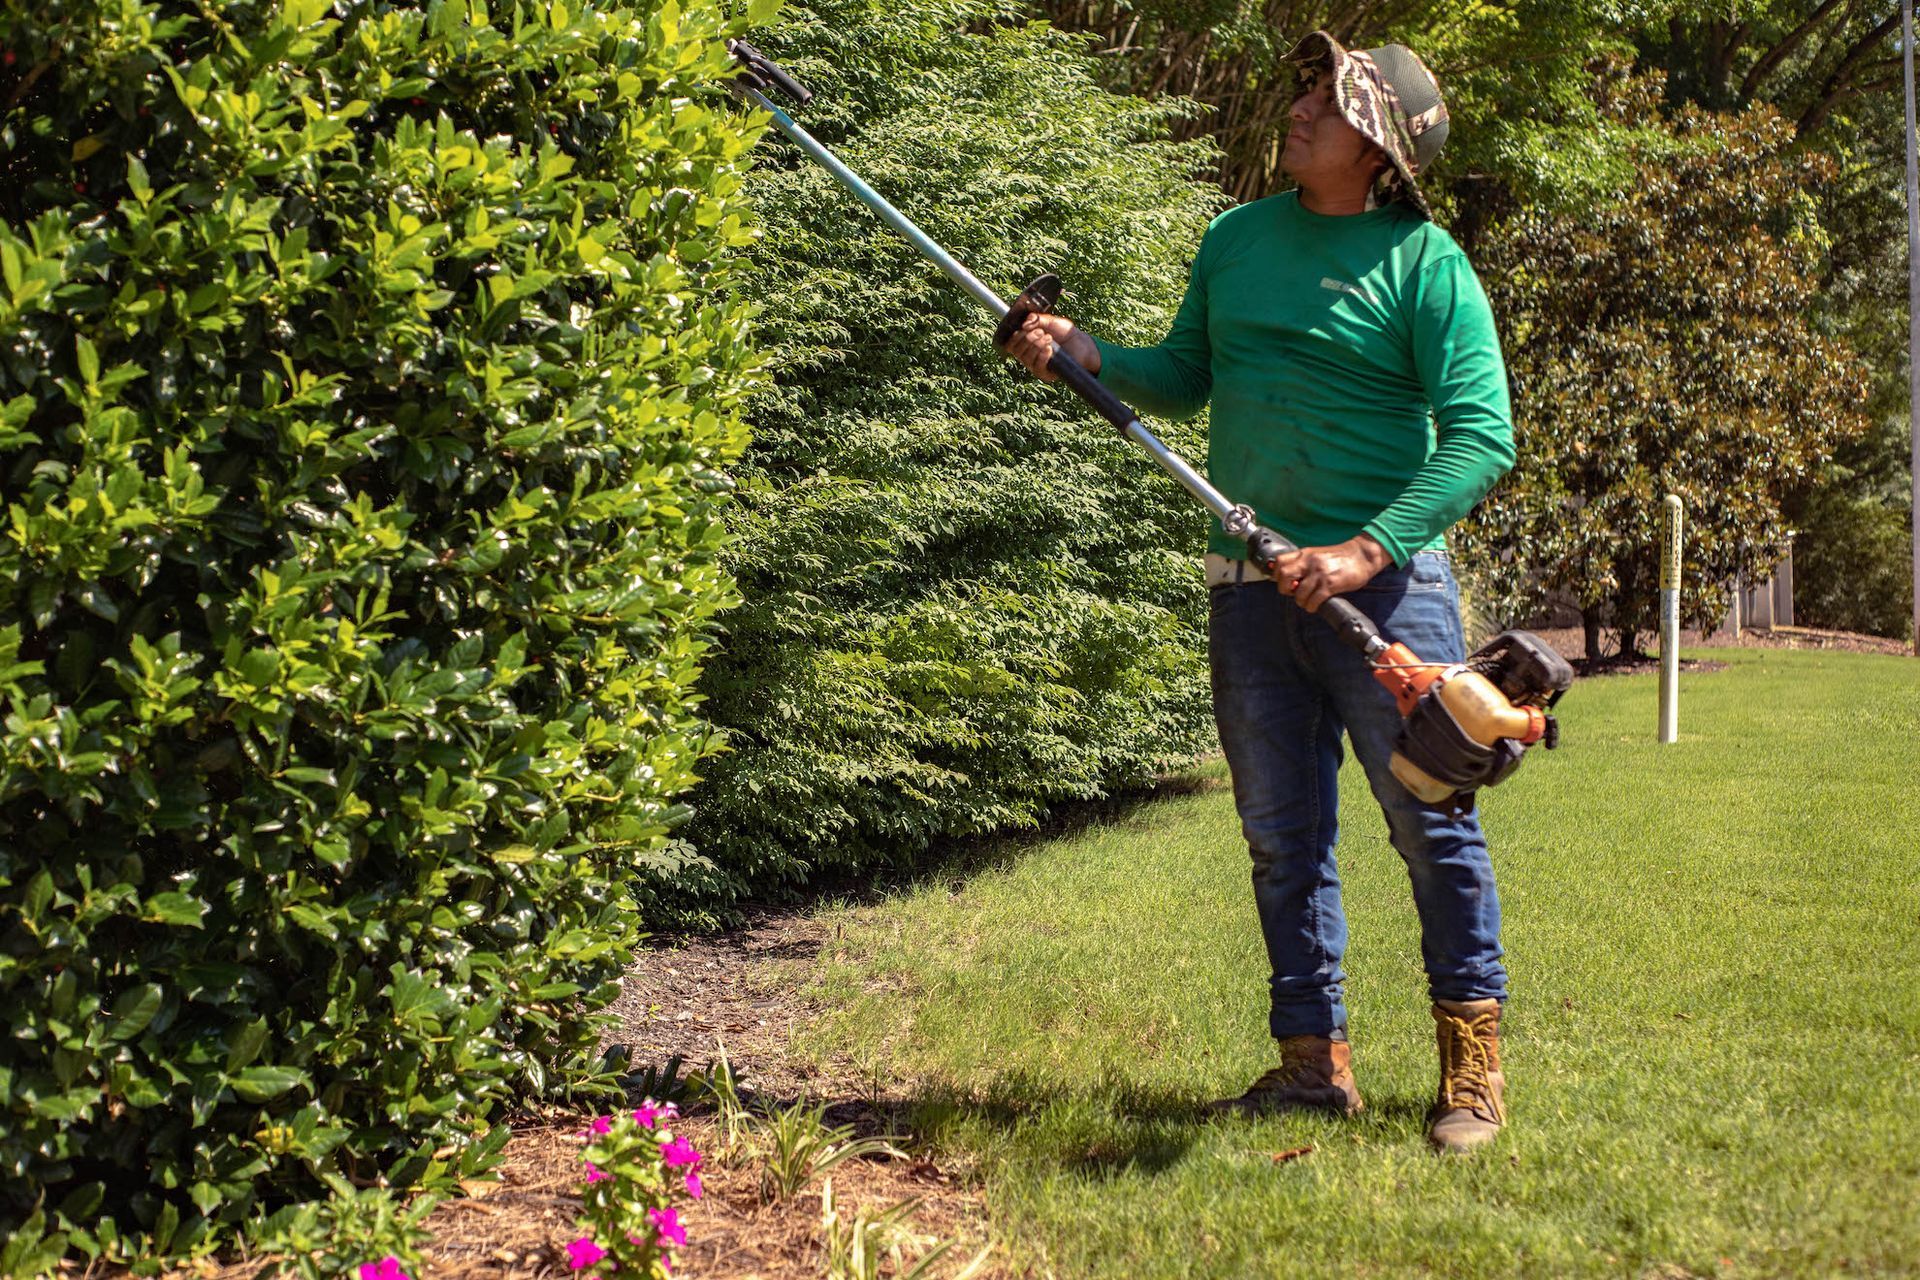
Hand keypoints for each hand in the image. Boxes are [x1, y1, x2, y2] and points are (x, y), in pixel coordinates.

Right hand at [999, 312, 1100, 381]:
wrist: (1082, 344)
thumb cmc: (1065, 333)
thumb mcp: (1051, 321)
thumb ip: (1037, 319)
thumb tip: (1025, 322)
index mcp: (1026, 343)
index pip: (1010, 344)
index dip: (1015, 337)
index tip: (1024, 328)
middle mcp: (1028, 356)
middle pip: (1016, 351)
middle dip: (1027, 339)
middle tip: (1041, 332)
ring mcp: (1036, 366)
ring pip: (1026, 359)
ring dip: (1036, 346)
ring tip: (1049, 338)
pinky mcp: (1046, 374)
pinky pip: (1037, 368)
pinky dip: (1042, 357)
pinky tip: (1049, 349)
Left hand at [1271, 535, 1393, 612]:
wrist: (1363, 555)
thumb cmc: (1341, 557)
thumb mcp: (1318, 555)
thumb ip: (1303, 563)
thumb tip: (1289, 578)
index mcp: (1305, 554)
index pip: (1279, 562)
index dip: (1277, 575)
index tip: (1284, 582)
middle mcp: (1310, 562)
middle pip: (1284, 576)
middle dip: (1284, 589)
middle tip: (1293, 593)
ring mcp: (1319, 573)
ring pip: (1298, 593)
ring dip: (1300, 601)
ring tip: (1307, 601)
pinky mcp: (1330, 585)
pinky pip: (1313, 601)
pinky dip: (1311, 607)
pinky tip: (1315, 605)